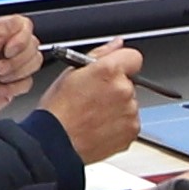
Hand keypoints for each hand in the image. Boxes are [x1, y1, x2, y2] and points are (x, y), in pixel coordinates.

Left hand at [0, 14, 43, 123]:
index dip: (21, 39)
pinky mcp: (13, 84)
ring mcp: (10, 66)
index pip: (23, 26)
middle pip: (32, 45)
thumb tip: (15, 21)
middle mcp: (3, 48)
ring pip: (34, 63)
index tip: (8, 51)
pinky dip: (14, 88)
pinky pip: (28, 82)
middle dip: (18, 60)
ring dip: (16, 75)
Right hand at [39, 40, 146, 164]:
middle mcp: (124, 90)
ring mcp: (130, 112)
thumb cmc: (57, 112)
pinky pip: (130, 123)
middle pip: (128, 83)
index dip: (122, 64)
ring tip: (92, 116)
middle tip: (92, 99)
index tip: (112, 72)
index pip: (133, 57)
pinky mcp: (132, 131)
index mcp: (109, 71)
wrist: (55, 145)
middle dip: (115, 88)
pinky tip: (98, 127)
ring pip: (129, 104)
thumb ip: (100, 54)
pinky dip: (118, 125)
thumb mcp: (70, 74)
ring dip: (117, 108)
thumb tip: (117, 44)